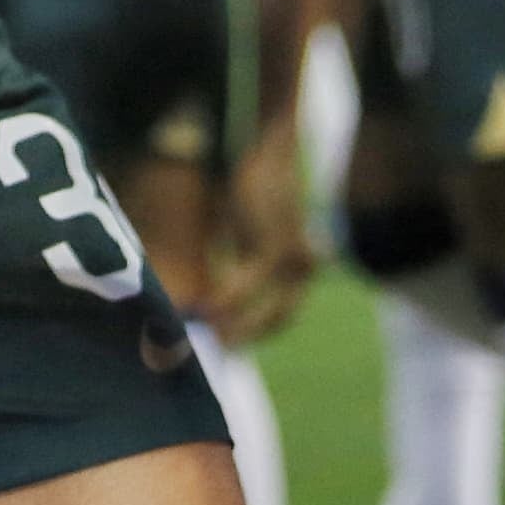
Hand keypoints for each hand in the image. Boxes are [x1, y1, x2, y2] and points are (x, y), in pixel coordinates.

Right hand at [203, 120, 318, 343]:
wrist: (269, 150)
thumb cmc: (249, 190)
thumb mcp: (240, 235)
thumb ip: (231, 267)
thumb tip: (206, 302)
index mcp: (296, 266)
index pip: (279, 313)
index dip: (252, 332)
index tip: (225, 347)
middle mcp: (302, 268)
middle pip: (277, 320)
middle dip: (246, 339)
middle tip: (215, 354)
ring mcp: (291, 260)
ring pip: (264, 310)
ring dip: (234, 328)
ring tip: (205, 337)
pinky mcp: (273, 246)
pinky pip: (246, 285)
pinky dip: (224, 301)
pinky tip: (202, 311)